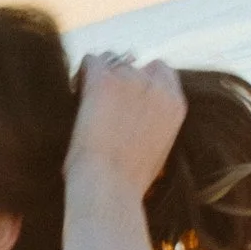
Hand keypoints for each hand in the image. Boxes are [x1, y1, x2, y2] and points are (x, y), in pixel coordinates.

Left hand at [67, 51, 185, 195]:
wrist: (110, 189)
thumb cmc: (128, 182)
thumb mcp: (157, 149)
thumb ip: (154, 121)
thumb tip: (138, 113)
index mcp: (175, 104)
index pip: (160, 70)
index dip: (141, 79)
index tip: (125, 96)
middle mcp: (156, 86)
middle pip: (134, 63)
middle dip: (119, 78)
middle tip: (103, 101)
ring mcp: (131, 79)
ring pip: (110, 60)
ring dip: (100, 76)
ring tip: (86, 101)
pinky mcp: (104, 80)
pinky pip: (90, 61)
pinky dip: (80, 74)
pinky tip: (76, 95)